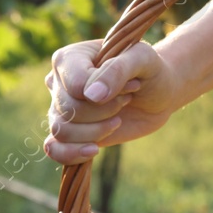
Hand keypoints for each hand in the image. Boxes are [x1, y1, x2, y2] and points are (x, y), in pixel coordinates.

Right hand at [43, 39, 184, 163]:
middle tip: (127, 100)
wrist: (158, 93)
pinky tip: (94, 150)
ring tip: (117, 119)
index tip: (131, 85)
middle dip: (104, 112)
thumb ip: (116, 70)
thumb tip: (91, 96)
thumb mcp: (141, 58)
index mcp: (69, 59)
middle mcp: (58, 83)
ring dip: (96, 131)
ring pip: (62, 130)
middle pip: (69, 109)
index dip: (105, 93)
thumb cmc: (148, 69)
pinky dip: (71, 154)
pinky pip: (54, 149)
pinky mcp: (70, 133)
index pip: (75, 85)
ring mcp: (62, 109)